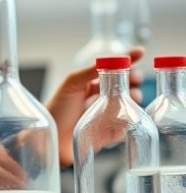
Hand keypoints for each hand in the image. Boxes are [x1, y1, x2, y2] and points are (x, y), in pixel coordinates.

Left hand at [45, 47, 143, 166]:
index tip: (140, 52)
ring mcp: (105, 115)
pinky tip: (129, 116)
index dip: (126, 60)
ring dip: (133, 97)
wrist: (51, 140)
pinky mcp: (109, 132)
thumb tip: (109, 61)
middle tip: (135, 78)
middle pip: (123, 85)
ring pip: (127, 103)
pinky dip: (130, 119)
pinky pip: (126, 125)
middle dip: (133, 78)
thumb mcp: (70, 85)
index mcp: (88, 84)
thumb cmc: (56, 110)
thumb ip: (88, 72)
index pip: (110, 69)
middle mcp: (98, 98)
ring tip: (131, 96)